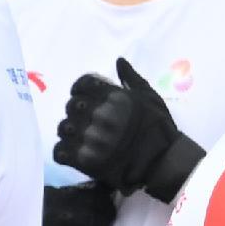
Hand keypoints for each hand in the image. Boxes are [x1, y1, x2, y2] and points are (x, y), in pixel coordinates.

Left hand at [56, 58, 204, 202]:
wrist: (164, 164)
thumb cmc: (160, 129)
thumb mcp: (151, 97)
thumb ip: (132, 78)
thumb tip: (119, 61)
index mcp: (113, 97)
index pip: (83, 84)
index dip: (81, 89)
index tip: (86, 98)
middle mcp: (100, 115)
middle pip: (71, 105)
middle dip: (77, 112)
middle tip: (88, 122)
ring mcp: (91, 138)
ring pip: (63, 128)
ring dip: (70, 132)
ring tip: (81, 138)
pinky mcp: (85, 161)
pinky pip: (59, 152)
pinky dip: (63, 152)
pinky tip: (74, 153)